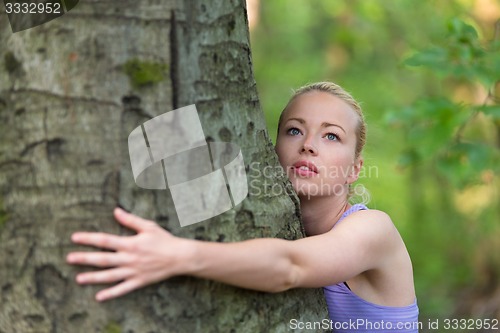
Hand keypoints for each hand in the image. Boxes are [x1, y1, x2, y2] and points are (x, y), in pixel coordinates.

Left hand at [66, 208, 187, 301]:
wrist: (179, 257)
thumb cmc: (164, 240)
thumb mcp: (148, 226)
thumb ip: (130, 220)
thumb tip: (116, 211)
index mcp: (130, 243)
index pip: (105, 240)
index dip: (89, 239)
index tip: (74, 238)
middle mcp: (129, 258)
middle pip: (103, 259)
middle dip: (85, 259)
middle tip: (69, 258)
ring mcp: (133, 271)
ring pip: (109, 275)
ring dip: (93, 277)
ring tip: (78, 279)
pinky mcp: (139, 281)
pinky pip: (122, 289)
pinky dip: (111, 293)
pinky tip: (99, 296)